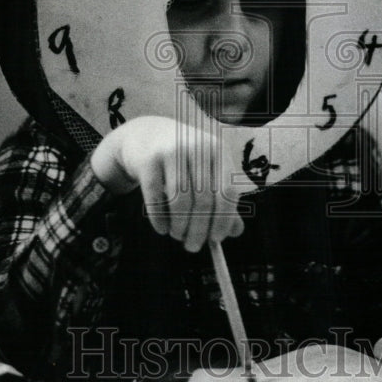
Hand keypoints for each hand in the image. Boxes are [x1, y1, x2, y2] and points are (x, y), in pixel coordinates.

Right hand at [90, 116, 243, 252]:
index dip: (223, 219)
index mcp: (218, 150)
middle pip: (204, 200)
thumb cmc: (182, 160)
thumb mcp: (205, 173)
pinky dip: (159, 220)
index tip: (216, 240)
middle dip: (199, 230)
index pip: (227, 191)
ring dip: (179, 227)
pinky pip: (156, 198)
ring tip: (177, 235)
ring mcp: (171, 150)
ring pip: (180, 201)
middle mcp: (197, 147)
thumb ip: (222, 200)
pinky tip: (162, 229)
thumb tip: (236, 231)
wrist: (145, 134)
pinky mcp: (148, 159)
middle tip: (193, 247)